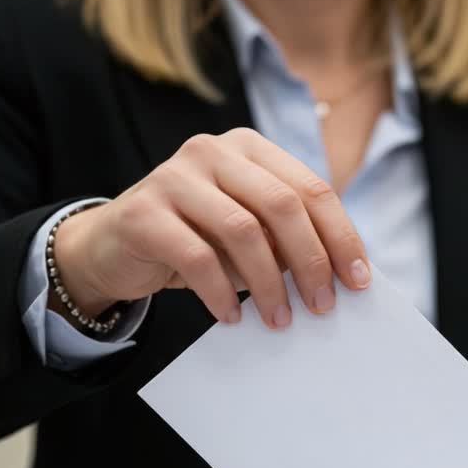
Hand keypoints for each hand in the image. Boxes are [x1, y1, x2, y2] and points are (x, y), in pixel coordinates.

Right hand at [52, 128, 370, 327]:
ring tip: (279, 319)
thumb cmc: (192, 240)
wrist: (110, 247)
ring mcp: (175, 177)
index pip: (310, 189)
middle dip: (311, 261)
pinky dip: (221, 292)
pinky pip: (197, 257)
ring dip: (269, 283)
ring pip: (243, 231)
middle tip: (323, 306)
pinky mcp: (144, 213)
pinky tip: (231, 316)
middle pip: (282, 205)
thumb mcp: (244, 233)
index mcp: (249, 148)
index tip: (358, 281)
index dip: (340, 236)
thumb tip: (339, 277)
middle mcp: (213, 151)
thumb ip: (284, 239)